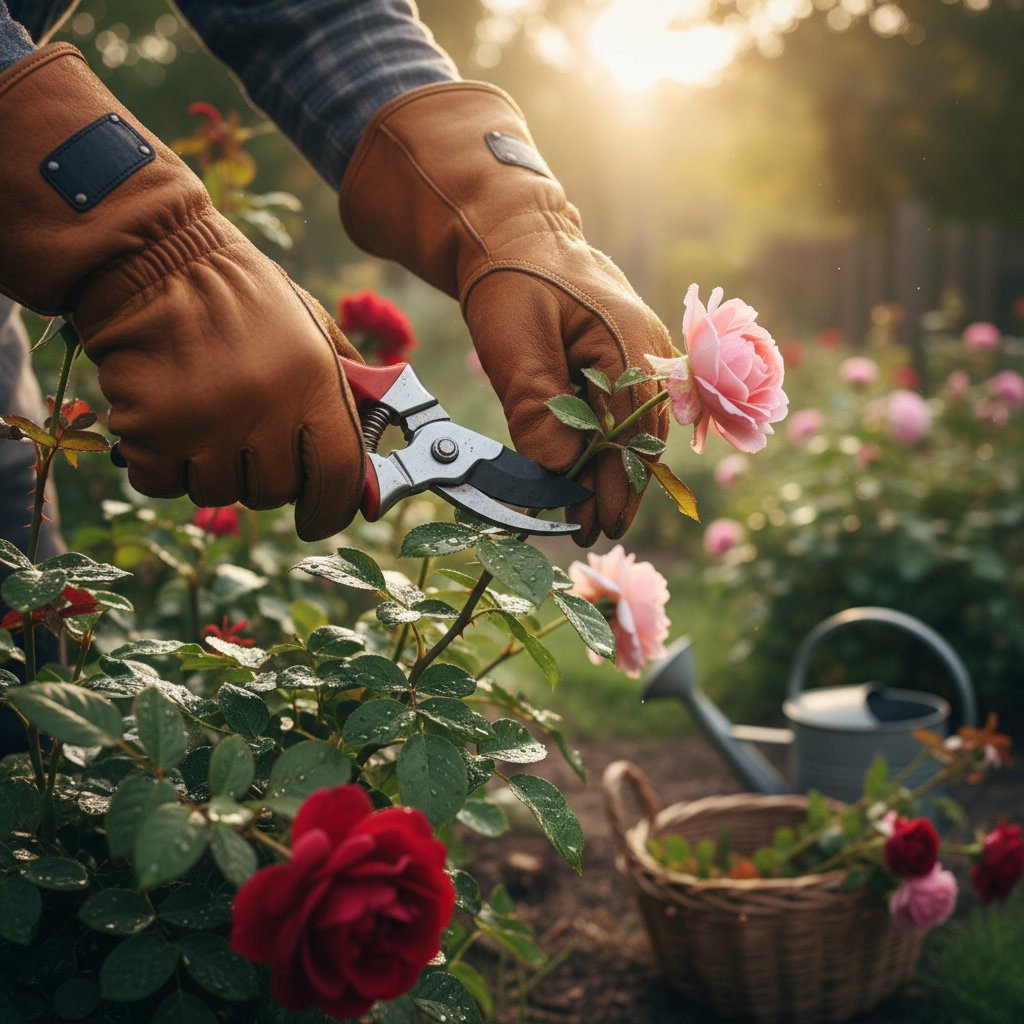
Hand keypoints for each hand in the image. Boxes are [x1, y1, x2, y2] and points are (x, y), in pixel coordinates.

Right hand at [0, 45, 364, 540]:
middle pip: (272, 491)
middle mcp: (263, 409)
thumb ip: (347, 386)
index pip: (338, 476)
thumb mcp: (312, 327)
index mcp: (313, 383)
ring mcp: (203, 424)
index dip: (332, 509)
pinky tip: (165, 421)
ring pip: (216, 492)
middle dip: (263, 476)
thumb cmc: (240, 295)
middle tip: (246, 438)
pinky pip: (161, 482)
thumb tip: (373, 443)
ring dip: (210, 468)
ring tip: (204, 416)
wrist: (152, 257)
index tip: (321, 519)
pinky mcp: (148, 430)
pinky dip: (161, 464)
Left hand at [340, 83, 671, 544]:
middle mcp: (648, 355)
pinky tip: (584, 472)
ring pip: (634, 432)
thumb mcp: (515, 343)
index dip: (616, 487)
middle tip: (590, 532)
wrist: (516, 236)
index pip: (632, 436)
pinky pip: (621, 414)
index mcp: (629, 346)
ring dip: (612, 473)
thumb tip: (559, 470)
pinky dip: (605, 447)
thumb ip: (538, 408)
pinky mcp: (624, 361)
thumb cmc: (513, 282)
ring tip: (588, 513)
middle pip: (641, 441)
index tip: (597, 526)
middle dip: (617, 490)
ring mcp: (641, 357)